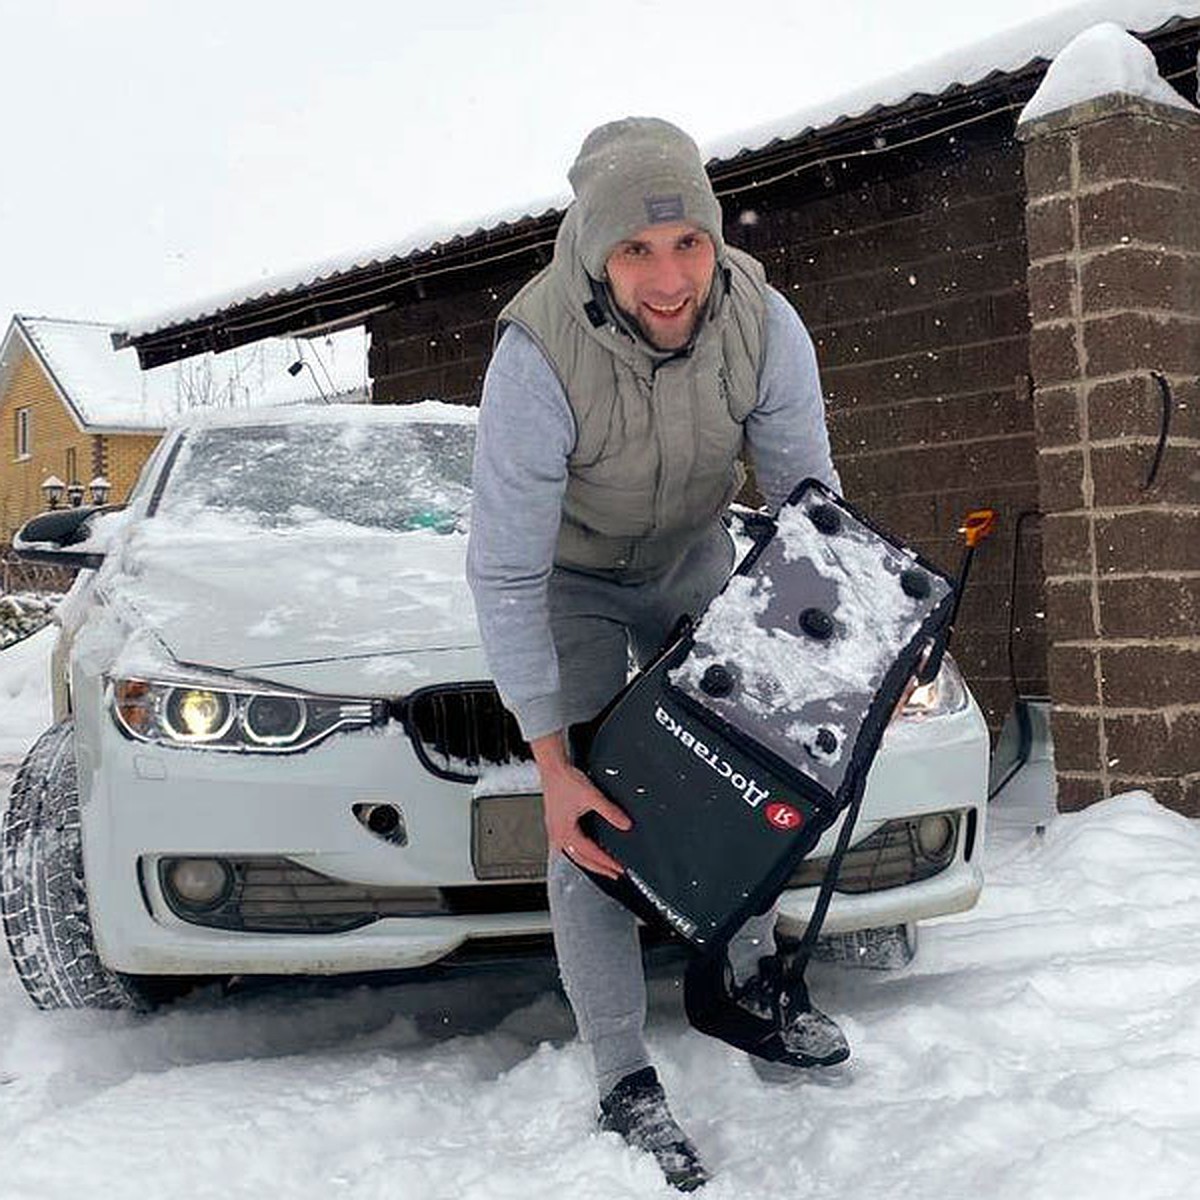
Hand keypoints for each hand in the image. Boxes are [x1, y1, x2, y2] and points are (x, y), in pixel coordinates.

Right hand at [531, 732, 631, 879]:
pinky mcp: (556, 824)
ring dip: (588, 862)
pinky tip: (584, 850)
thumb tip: (625, 824)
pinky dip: (579, 852)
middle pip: (580, 859)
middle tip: (612, 873)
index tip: (618, 868)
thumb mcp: (592, 796)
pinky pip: (568, 846)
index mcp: (565, 832)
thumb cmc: (565, 780)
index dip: (605, 862)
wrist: (553, 767)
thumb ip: (610, 812)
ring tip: (602, 866)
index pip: (589, 853)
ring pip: (573, 854)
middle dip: (598, 868)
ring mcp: (556, 830)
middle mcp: (558, 835)